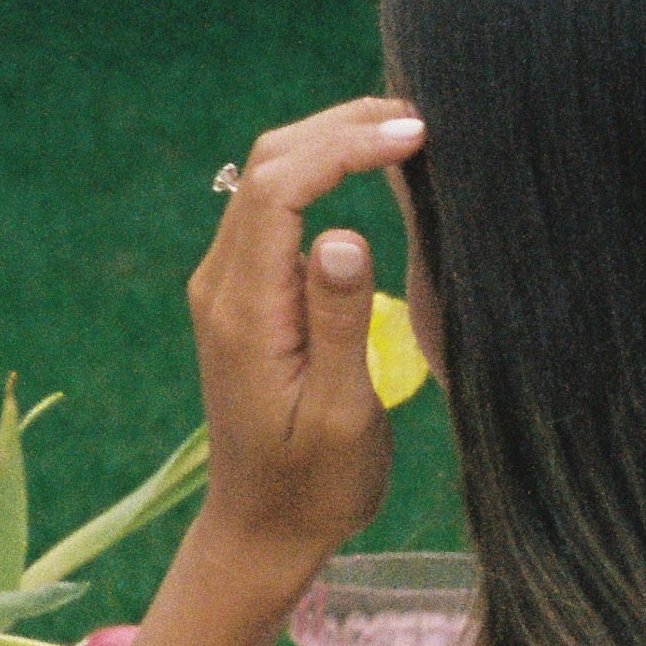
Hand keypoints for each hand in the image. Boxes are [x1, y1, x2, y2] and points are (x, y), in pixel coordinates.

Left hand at [186, 96, 428, 589]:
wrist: (262, 530)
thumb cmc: (315, 485)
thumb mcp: (343, 414)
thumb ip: (339, 323)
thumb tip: (343, 234)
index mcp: (244, 310)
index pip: (279, 189)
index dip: (344, 146)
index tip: (415, 134)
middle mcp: (222, 286)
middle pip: (266, 166)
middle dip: (339, 126)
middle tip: (422, 116)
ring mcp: (227, 286)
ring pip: (267, 179)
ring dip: (331, 141)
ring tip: (406, 128)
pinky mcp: (245, 294)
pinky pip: (275, 210)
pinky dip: (322, 172)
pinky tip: (374, 167)